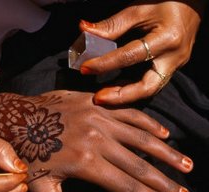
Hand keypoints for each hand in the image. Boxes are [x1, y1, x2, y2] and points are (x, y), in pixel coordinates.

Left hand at [0, 90, 192, 191]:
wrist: (16, 117)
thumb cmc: (27, 153)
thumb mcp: (41, 186)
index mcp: (85, 163)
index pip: (126, 185)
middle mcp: (97, 140)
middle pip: (139, 165)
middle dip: (164, 181)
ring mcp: (99, 119)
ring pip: (141, 138)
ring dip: (166, 152)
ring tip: (186, 164)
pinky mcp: (97, 104)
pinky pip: (129, 113)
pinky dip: (148, 124)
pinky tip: (163, 133)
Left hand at [79, 0, 201, 104]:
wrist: (192, 4)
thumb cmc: (167, 1)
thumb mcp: (139, 9)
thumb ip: (112, 25)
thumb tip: (84, 29)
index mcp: (167, 39)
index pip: (130, 56)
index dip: (105, 64)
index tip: (85, 68)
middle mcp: (174, 57)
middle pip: (147, 87)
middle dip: (120, 96)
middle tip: (98, 98)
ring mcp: (175, 65)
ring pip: (149, 90)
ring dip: (124, 95)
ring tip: (103, 95)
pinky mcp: (171, 68)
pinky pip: (150, 83)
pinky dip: (131, 88)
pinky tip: (115, 88)